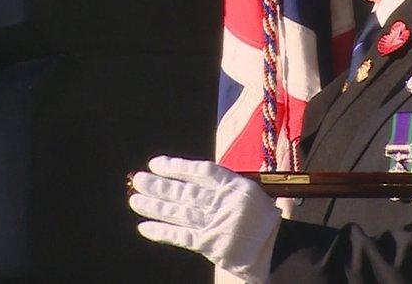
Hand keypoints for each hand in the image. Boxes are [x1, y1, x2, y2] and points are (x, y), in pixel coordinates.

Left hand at [129, 155, 281, 282]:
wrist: (276, 249)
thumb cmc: (260, 218)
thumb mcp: (248, 191)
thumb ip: (220, 183)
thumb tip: (185, 175)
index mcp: (236, 185)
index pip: (202, 171)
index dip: (177, 166)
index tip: (156, 163)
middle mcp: (225, 203)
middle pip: (187, 192)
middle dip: (160, 186)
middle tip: (138, 180)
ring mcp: (218, 224)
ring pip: (181, 213)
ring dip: (156, 207)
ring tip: (135, 199)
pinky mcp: (212, 245)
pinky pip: (183, 237)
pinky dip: (163, 232)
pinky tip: (145, 227)